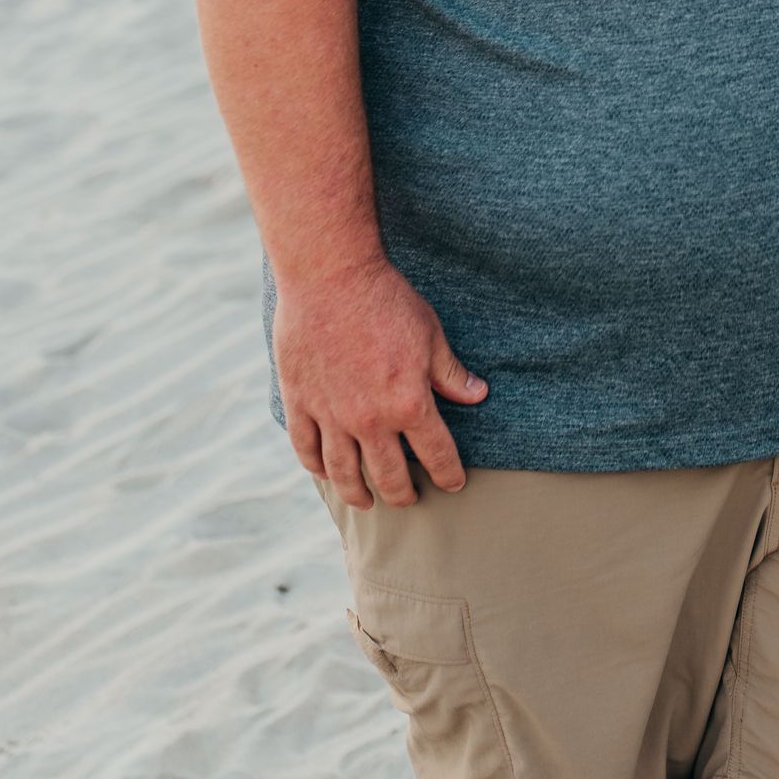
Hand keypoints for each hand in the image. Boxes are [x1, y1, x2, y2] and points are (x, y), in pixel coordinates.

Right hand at [273, 256, 487, 508]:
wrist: (330, 275)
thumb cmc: (386, 300)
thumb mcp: (430, 333)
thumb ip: (450, 373)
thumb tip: (478, 395)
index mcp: (408, 403)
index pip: (436, 455)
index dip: (449, 475)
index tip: (454, 484)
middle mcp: (369, 419)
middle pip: (389, 476)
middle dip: (403, 493)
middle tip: (409, 499)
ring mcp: (331, 414)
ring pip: (344, 473)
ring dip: (358, 493)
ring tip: (367, 502)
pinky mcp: (300, 401)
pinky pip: (306, 448)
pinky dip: (316, 467)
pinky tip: (326, 473)